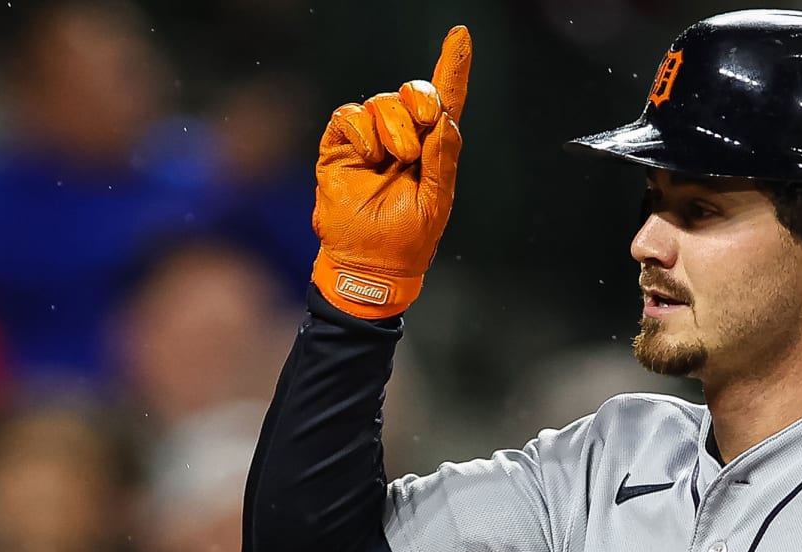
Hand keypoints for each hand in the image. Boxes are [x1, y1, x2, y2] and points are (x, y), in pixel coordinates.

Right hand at [310, 26, 471, 318]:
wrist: (368, 264)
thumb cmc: (406, 240)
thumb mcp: (435, 202)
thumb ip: (442, 160)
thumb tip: (446, 119)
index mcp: (432, 149)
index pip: (445, 100)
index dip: (453, 66)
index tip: (461, 35)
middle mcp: (402, 137)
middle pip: (413, 92)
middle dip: (421, 101)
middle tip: (420, 133)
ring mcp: (370, 139)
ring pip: (382, 102)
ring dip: (393, 127)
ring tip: (393, 160)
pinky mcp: (340, 145)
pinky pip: (350, 116)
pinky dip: (361, 130)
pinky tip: (368, 155)